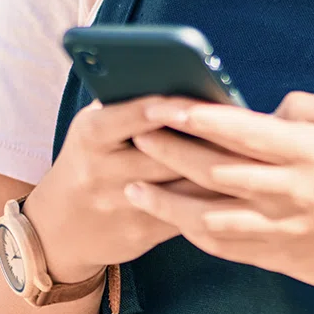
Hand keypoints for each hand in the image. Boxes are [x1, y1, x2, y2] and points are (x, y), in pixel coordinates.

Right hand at [21, 97, 232, 283]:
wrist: (57, 230)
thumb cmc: (88, 160)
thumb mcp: (93, 129)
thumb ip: (126, 107)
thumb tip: (182, 79)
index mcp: (89, 138)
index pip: (124, 117)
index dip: (159, 109)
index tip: (192, 97)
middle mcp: (101, 172)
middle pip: (163, 155)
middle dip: (205, 140)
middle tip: (248, 125)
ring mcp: (120, 206)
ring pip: (180, 187)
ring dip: (219, 171)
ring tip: (256, 153)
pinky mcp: (140, 234)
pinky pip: (185, 215)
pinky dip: (214, 199)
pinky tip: (243, 187)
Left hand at [128, 92, 313, 304]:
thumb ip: (306, 107)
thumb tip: (262, 111)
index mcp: (306, 151)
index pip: (238, 129)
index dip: (195, 116)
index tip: (161, 103)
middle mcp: (286, 190)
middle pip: (211, 169)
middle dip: (166, 151)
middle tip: (136, 135)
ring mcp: (278, 228)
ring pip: (205, 214)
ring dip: (164, 199)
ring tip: (131, 182)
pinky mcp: (275, 257)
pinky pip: (220, 245)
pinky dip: (189, 231)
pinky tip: (169, 216)